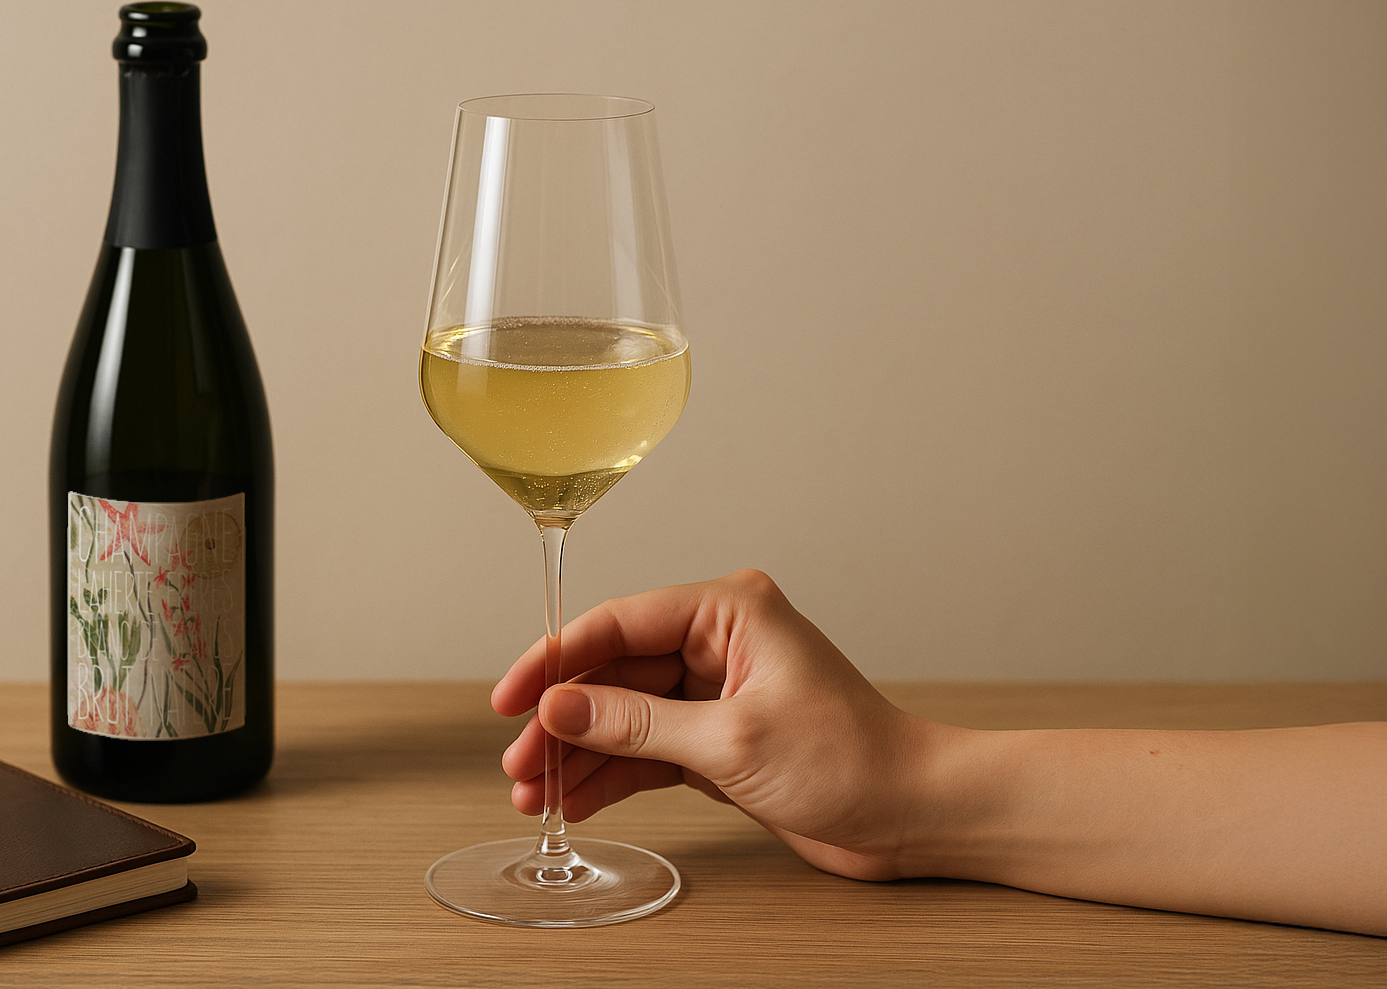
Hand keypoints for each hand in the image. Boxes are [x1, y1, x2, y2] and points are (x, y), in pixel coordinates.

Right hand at [492, 569, 944, 880]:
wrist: (914, 816)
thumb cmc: (853, 762)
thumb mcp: (732, 742)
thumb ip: (638, 725)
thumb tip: (559, 709)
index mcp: (729, 610)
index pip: (619, 623)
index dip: (555, 661)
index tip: (510, 698)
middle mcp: (718, 641)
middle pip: (613, 673)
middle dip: (562, 722)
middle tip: (519, 764)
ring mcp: (716, 690)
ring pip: (624, 716)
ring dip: (580, 755)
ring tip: (535, 794)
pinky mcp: (718, 737)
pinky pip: (647, 749)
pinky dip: (612, 775)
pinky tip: (575, 800)